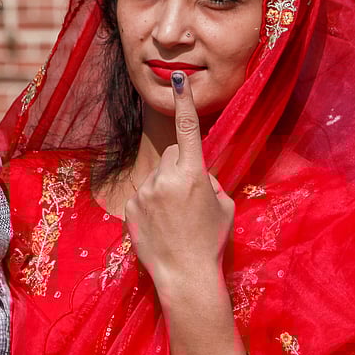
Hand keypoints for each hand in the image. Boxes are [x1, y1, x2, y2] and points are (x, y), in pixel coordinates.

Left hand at [126, 72, 234, 291]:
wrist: (185, 276)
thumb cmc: (210, 241)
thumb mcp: (224, 207)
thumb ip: (211, 183)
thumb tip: (200, 175)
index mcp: (193, 174)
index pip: (189, 130)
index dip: (185, 102)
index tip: (179, 78)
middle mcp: (166, 178)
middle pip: (172, 154)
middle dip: (180, 165)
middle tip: (189, 196)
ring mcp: (145, 192)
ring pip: (157, 175)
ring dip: (165, 187)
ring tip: (174, 218)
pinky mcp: (130, 207)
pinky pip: (144, 194)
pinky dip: (152, 204)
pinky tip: (161, 225)